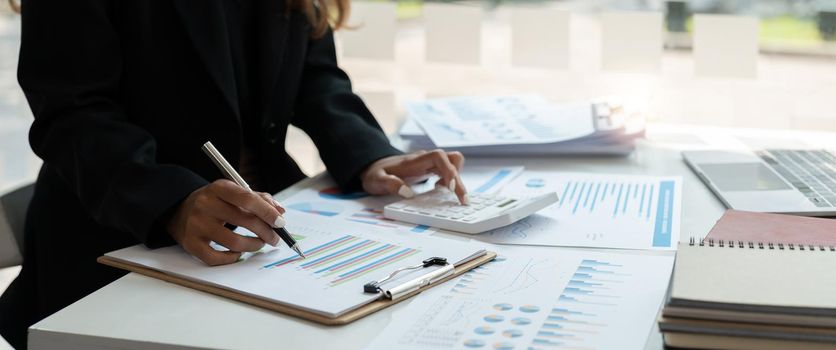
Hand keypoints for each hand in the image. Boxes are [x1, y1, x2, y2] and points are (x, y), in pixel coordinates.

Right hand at [167, 180, 286, 265]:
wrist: (180, 211)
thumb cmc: (216, 202)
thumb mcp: (234, 193)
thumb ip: (259, 199)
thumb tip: (280, 212)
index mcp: (219, 188)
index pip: (247, 198)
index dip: (267, 212)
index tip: (281, 223)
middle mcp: (206, 204)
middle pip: (245, 221)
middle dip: (266, 232)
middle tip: (274, 238)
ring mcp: (196, 225)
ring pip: (234, 242)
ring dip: (253, 246)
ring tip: (259, 244)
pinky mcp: (191, 243)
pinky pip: (217, 258)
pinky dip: (232, 258)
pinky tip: (238, 252)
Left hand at [360, 149, 467, 203]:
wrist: (373, 166)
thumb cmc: (376, 173)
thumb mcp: (376, 180)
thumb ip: (389, 184)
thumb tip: (407, 192)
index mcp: (414, 161)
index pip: (439, 157)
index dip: (448, 170)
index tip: (451, 188)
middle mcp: (425, 159)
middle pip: (451, 161)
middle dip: (459, 180)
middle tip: (463, 201)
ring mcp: (429, 163)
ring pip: (453, 163)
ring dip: (457, 179)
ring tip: (452, 195)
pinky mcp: (430, 168)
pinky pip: (448, 169)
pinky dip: (451, 179)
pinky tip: (442, 190)